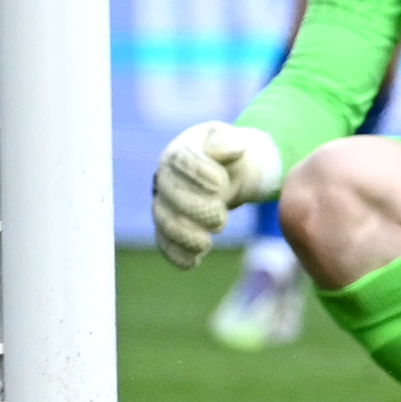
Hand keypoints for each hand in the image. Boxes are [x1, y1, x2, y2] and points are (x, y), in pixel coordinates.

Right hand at [151, 121, 282, 268]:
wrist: (221, 171)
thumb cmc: (223, 152)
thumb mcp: (226, 139)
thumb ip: (227, 143)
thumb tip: (237, 149)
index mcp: (179, 152)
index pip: (182, 161)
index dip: (199, 172)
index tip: (221, 184)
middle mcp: (165, 179)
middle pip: (172, 195)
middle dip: (195, 208)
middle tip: (220, 219)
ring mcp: (163, 204)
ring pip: (165, 221)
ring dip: (184, 235)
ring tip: (206, 244)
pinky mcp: (166, 226)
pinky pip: (165, 241)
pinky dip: (176, 254)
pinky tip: (192, 262)